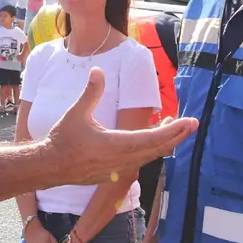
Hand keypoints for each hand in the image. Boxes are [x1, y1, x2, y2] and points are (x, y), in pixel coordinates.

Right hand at [44, 68, 196, 185]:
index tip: (191, 122)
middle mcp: (123, 160)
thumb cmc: (63, 139)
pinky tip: (151, 140)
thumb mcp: (76, 112)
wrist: (49, 166)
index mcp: (117, 145)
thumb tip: (98, 70)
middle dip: (177, 135)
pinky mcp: (114, 173)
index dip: (175, 130)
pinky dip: (150, 149)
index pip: (154, 138)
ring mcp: (119, 169)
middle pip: (158, 149)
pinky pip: (139, 161)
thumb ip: (91, 92)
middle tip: (192, 124)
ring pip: (149, 156)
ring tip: (173, 127)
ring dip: (163, 142)